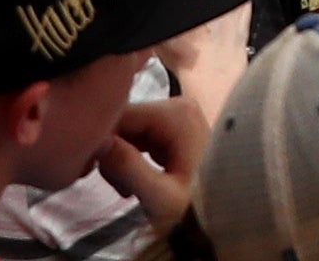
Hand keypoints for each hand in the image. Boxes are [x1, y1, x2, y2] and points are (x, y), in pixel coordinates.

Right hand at [98, 90, 204, 231]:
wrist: (225, 213)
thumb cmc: (197, 208)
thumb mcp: (162, 196)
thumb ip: (129, 168)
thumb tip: (98, 143)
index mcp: (176, 113)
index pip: (119, 116)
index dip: (100, 144)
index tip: (93, 174)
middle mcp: (177, 104)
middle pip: (122, 122)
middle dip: (112, 156)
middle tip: (122, 189)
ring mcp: (176, 114)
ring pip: (126, 131)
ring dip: (119, 161)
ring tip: (130, 190)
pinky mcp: (172, 128)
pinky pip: (137, 137)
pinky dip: (130, 160)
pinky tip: (137, 184)